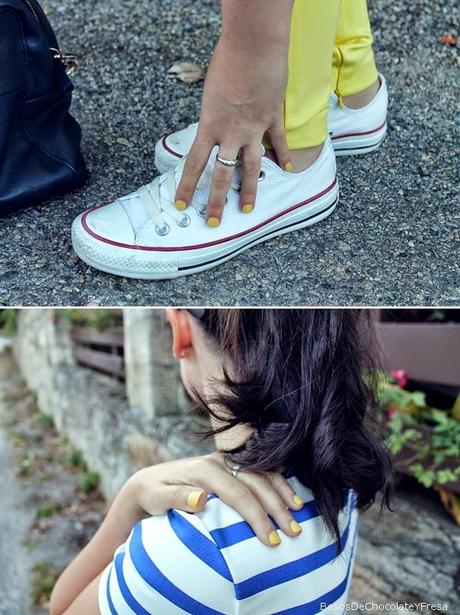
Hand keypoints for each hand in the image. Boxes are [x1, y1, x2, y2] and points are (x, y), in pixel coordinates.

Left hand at [127, 453, 303, 546]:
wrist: (149, 481)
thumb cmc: (153, 493)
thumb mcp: (156, 497)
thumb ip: (177, 497)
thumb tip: (201, 498)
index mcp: (204, 469)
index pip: (237, 493)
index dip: (256, 515)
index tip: (270, 538)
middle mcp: (218, 461)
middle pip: (254, 481)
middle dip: (276, 506)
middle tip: (293, 531)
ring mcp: (226, 461)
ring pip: (261, 472)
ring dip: (282, 490)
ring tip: (299, 511)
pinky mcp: (231, 465)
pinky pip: (259, 470)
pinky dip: (277, 480)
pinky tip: (290, 493)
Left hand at [174, 34, 290, 226]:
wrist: (253, 46)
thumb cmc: (226, 61)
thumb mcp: (210, 92)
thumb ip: (212, 115)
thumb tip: (215, 126)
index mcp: (209, 125)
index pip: (194, 164)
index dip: (187, 187)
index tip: (181, 204)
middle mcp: (231, 134)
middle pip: (222, 175)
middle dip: (217, 201)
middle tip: (214, 221)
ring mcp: (254, 129)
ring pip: (251, 168)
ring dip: (249, 191)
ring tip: (248, 210)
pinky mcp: (273, 118)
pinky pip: (279, 142)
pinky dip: (283, 156)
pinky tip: (285, 169)